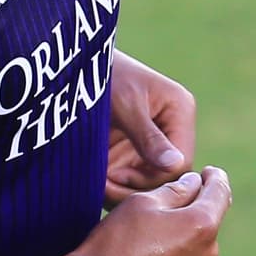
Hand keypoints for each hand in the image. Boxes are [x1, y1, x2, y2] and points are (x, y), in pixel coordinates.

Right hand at [69, 167, 232, 255]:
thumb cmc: (116, 240)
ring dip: (184, 232)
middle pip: (209, 219)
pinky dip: (174, 255)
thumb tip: (194, 183)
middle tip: (173, 196)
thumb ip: (176, 189)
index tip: (207, 172)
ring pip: (196, 244)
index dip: (215, 177)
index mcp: (201, 225)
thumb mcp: (144, 201)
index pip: (220, 191)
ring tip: (153, 228)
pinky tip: (146, 253)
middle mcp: (207, 254)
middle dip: (196, 206)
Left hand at [105, 50, 195, 206]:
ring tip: (98, 186)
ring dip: (125, 189)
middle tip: (105, 188)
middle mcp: (173, 128)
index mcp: (180, 110)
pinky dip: (116, 185)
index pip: (181, 161)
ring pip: (149, 182)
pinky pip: (133, 177)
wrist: (74, 66)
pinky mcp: (135, 149)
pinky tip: (97, 183)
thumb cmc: (101, 75)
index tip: (118, 177)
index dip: (153, 177)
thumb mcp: (125, 105)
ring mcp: (154, 141)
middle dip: (137, 186)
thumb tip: (175, 165)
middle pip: (167, 176)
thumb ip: (148, 136)